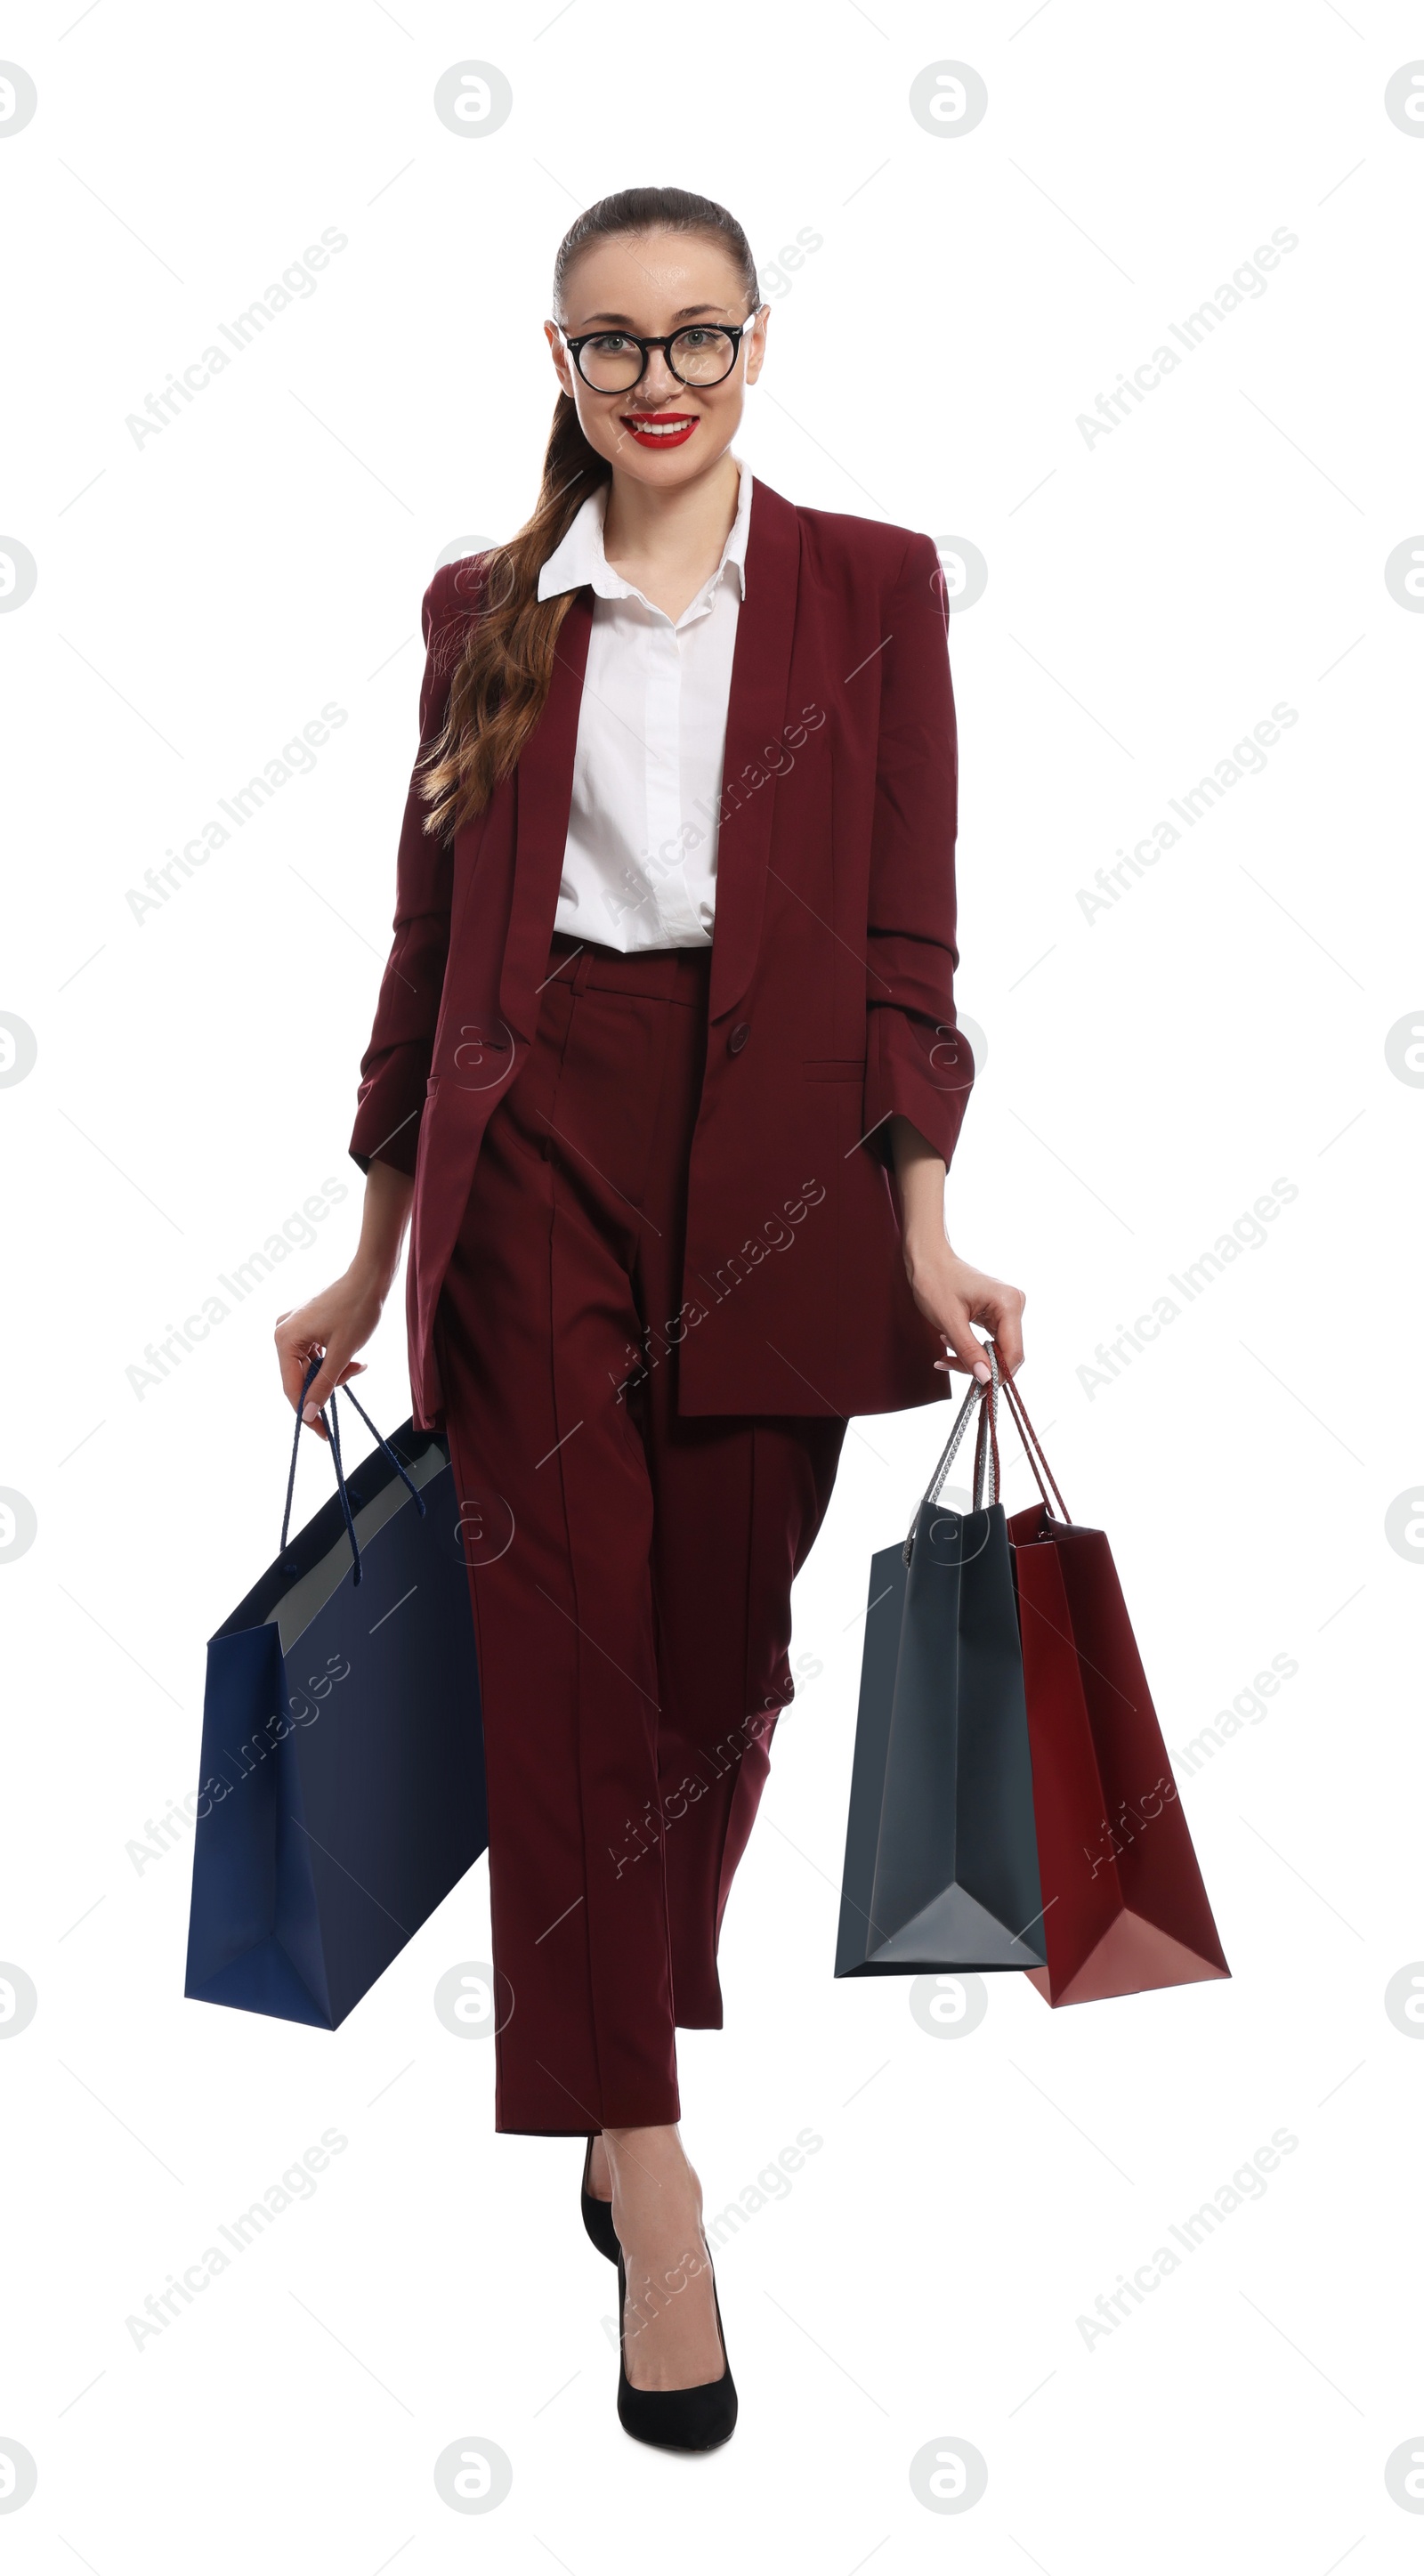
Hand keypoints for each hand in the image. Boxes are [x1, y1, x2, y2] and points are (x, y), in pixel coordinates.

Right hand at [274, 1273, 383, 1442]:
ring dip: (335, 1372)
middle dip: (328, 1384)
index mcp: (285, 1339)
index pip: (292, 1388)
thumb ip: (323, 1385)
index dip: (308, 1413)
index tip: (322, 1434)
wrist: (370, 1277)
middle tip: (354, 1373)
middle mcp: (283, 1333)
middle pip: (301, 1378)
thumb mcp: (342, 1353)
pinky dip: (334, 1361)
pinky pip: (315, 1356)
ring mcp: (293, 1329)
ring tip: (358, 1362)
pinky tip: (353, 1357)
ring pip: (311, 1369)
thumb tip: (308, 1413)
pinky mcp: (305, 1327)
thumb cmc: (357, 1309)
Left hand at [903, 1241, 1026, 1382]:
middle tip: (949, 1365)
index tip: (977, 1387)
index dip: (997, 1374)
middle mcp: (1014, 1305)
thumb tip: (986, 1379)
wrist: (927, 1259)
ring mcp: (1007, 1309)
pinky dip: (972, 1348)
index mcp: (1008, 1303)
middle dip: (981, 1366)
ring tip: (945, 1352)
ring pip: (998, 1350)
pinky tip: (950, 1342)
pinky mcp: (997, 1313)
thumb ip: (969, 1352)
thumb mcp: (949, 1321)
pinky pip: (991, 1341)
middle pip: (1007, 1353)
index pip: (1014, 1352)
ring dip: (972, 1358)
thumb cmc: (935, 1281)